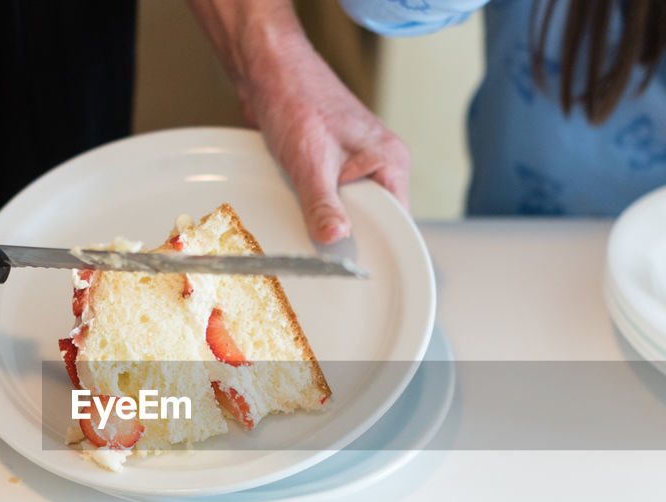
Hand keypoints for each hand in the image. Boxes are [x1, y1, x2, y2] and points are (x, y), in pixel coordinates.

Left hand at [187, 0, 409, 243]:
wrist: (266, 71)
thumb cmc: (295, 100)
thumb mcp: (310, 164)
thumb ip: (323, 205)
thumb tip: (335, 237)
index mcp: (390, 161)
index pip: (398, 219)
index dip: (378, 243)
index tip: (356, 266)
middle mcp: (380, 162)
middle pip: (374, 218)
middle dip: (350, 235)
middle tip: (328, 255)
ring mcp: (356, 163)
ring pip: (350, 209)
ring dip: (331, 220)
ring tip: (314, 234)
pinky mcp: (333, 164)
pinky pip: (331, 197)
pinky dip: (317, 207)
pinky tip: (303, 214)